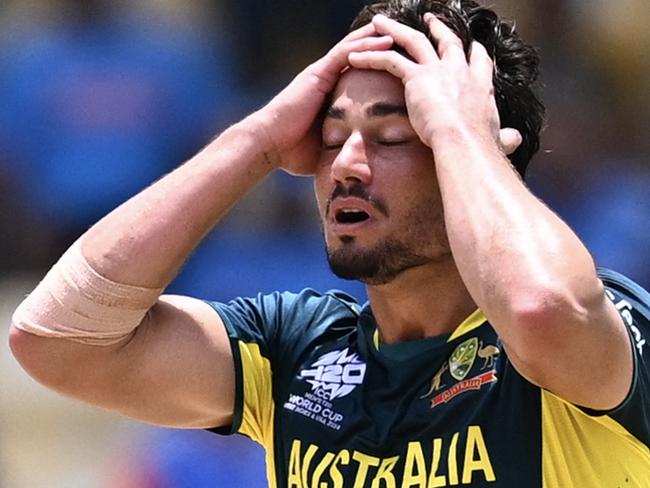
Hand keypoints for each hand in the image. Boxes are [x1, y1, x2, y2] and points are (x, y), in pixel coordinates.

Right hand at [249, 23, 392, 175]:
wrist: (270, 145)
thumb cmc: (293, 152)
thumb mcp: (327, 149)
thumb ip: (342, 149)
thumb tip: (359, 168)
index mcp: (328, 96)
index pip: (356, 75)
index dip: (376, 67)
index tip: (398, 64)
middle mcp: (325, 80)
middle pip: (357, 56)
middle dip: (379, 47)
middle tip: (404, 38)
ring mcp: (320, 75)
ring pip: (354, 49)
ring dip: (377, 40)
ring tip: (399, 32)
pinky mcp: (317, 74)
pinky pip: (345, 54)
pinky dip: (365, 45)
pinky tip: (384, 40)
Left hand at [347, 14, 518, 154]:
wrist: (465, 142)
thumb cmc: (480, 147)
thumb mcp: (498, 139)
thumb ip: (505, 138)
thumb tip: (515, 140)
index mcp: (480, 86)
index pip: (478, 61)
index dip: (473, 52)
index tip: (472, 44)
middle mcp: (460, 71)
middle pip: (447, 41)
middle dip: (437, 28)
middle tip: (428, 19)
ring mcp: (438, 70)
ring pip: (412, 41)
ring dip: (394, 30)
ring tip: (378, 22)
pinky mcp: (416, 77)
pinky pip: (388, 60)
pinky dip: (370, 56)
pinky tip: (353, 55)